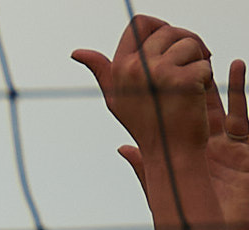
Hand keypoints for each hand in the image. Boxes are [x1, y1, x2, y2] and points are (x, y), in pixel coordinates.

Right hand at [75, 16, 216, 157]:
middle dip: (185, 45)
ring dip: (198, 62)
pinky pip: (204, 64)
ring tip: (188, 85)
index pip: (140, 23)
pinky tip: (195, 97)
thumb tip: (76, 52)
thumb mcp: (117, 97)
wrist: (169, 153)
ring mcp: (160, 73)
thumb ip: (102, 71)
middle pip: (170, 30)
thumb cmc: (147, 125)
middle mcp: (136, 68)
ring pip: (191, 44)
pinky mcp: (185, 80)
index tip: (170, 43)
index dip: (161, 27)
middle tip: (187, 66)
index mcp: (120, 67)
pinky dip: (206, 80)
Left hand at [109, 55, 248, 229]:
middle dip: (195, 79)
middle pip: (201, 104)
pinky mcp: (245, 147)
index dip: (172, 95)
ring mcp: (228, 142)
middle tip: (186, 54)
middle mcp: (207, 142)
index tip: (161, 73)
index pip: (177, 116)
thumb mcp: (166, 190)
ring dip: (221, 82)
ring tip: (213, 57)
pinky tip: (237, 72)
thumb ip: (147, 168)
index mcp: (186, 151)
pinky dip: (242, 94)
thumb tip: (124, 148)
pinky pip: (244, 116)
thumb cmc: (192, 216)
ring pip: (225, 104)